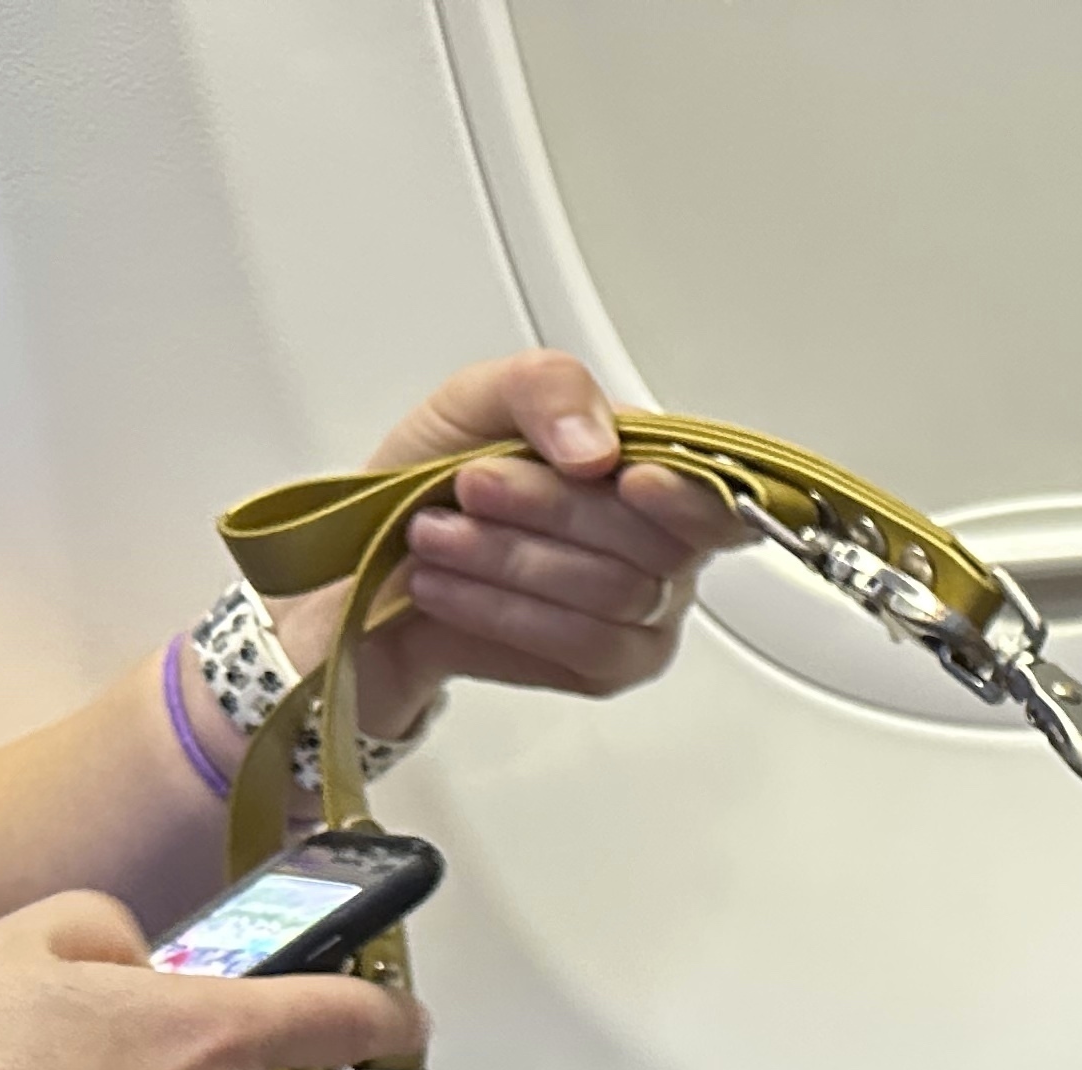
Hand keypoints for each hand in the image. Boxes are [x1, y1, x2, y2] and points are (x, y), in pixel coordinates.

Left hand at [275, 351, 746, 740]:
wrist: (364, 572)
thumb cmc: (430, 487)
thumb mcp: (474, 401)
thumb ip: (544, 388)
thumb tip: (598, 447)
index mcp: (649, 474)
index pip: (716, 493)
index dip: (688, 493)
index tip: (626, 477)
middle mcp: (664, 547)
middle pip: (654, 540)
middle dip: (549, 509)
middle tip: (469, 487)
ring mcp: (645, 615)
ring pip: (616, 593)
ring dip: (510, 560)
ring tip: (433, 537)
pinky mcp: (609, 669)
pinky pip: (586, 645)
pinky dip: (505, 610)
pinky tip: (446, 587)